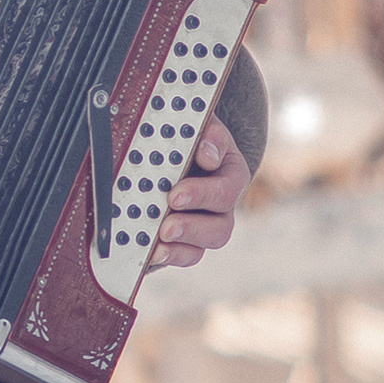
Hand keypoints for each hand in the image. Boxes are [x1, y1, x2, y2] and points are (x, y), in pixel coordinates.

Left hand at [148, 116, 252, 271]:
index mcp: (230, 173)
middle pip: (221, 225)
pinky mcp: (188, 239)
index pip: (228, 187)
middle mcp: (223, 204)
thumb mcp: (197, 127)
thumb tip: (207, 153)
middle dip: (192, 225)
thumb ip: (206, 133)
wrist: (173, 151)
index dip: (203, 194)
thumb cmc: (187, 138)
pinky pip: (188, 255)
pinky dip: (173, 255)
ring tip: (161, 238)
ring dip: (184, 243)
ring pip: (207, 244)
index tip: (175, 195)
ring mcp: (207, 224)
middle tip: (166, 224)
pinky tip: (153, 252)